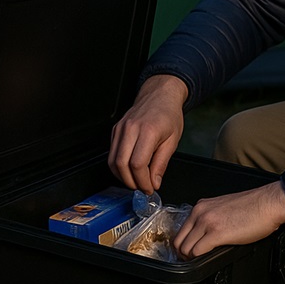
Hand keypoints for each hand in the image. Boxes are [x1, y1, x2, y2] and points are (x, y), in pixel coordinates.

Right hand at [108, 75, 187, 193]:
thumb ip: (161, 163)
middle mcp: (131, 129)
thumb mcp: (173, 140)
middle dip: (131, 182)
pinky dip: (118, 166)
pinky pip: (111, 153)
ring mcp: (121, 128)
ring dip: (122, 176)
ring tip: (136, 181)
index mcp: (148, 131)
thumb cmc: (169, 115)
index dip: (142, 181)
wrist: (160, 95)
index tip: (149, 188)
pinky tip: (130, 169)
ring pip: (112, 161)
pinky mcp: (115, 130)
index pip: (138, 164)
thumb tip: (154, 183)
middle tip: (142, 188)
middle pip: (121, 164)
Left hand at [173, 181, 284, 259]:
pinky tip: (208, 259)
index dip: (183, 244)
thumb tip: (205, 235)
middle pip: (178, 240)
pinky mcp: (217, 233)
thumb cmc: (253, 206)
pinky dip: (198, 260)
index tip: (188, 252)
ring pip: (184, 248)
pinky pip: (197, 252)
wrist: (268, 203)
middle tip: (191, 261)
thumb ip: (211, 219)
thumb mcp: (224, 208)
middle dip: (182, 254)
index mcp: (202, 206)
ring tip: (200, 262)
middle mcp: (200, 212)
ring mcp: (207, 222)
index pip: (181, 229)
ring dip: (190, 259)